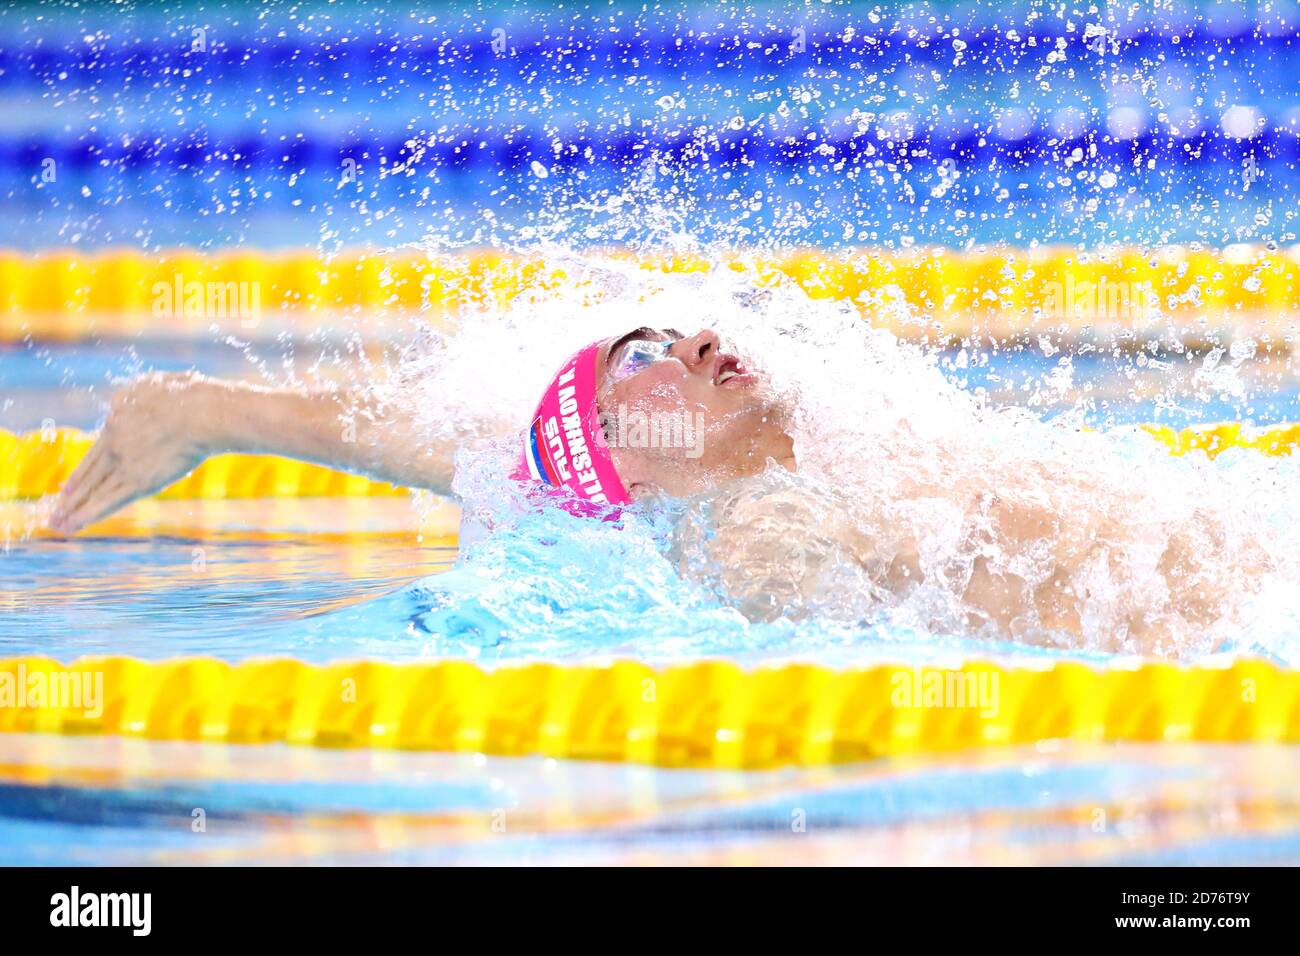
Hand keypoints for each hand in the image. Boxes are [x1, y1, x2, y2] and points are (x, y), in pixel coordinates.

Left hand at [49, 372, 214, 533]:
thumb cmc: (189, 395)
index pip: (97, 451)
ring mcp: (124, 463)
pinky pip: (107, 502)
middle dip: (72, 493)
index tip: (69, 485)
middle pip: (90, 472)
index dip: (83, 470)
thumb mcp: (152, 385)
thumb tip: (130, 399)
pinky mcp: (139, 482)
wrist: (201, 413)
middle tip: (58, 507)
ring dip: (73, 509)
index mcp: (117, 418)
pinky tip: (72, 526)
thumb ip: (136, 395)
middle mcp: (114, 442)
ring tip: (57, 524)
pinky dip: (87, 516)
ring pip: (94, 490)